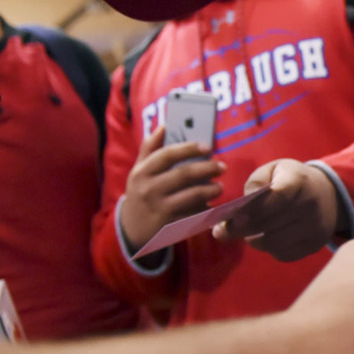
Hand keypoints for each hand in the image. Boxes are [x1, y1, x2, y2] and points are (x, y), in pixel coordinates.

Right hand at [118, 126, 224, 253]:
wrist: (131, 228)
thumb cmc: (140, 191)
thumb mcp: (139, 170)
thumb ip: (150, 147)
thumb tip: (164, 125)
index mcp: (142, 172)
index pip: (167, 155)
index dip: (189, 149)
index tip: (208, 147)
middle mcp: (149, 189)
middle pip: (183, 175)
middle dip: (207, 168)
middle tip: (222, 166)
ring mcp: (160, 208)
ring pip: (191, 196)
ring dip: (210, 190)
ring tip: (220, 186)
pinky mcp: (170, 225)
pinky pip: (193, 214)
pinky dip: (205, 208)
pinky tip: (212, 204)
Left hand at [212, 159, 338, 260]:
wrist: (329, 195)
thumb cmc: (293, 180)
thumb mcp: (275, 169)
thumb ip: (255, 182)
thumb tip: (240, 207)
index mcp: (298, 180)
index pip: (275, 197)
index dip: (250, 210)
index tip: (231, 217)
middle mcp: (309, 205)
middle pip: (268, 224)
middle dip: (241, 229)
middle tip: (224, 230)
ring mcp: (314, 228)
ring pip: (272, 243)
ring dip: (254, 240)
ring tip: (249, 232)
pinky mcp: (314, 245)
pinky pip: (282, 254)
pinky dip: (269, 249)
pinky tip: (268, 237)